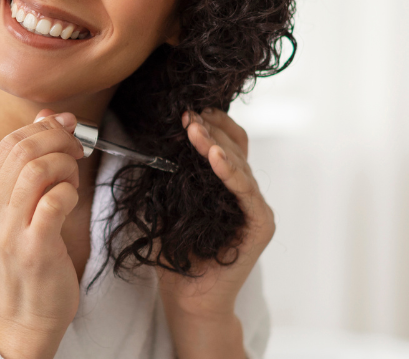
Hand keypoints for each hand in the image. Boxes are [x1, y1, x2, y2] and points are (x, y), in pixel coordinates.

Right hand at [0, 111, 84, 358]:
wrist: (21, 317)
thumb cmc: (22, 261)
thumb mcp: (14, 210)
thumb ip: (26, 166)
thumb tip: (47, 117)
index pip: (8, 143)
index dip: (43, 128)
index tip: (67, 128)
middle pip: (22, 149)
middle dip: (59, 139)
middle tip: (77, 149)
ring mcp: (7, 231)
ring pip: (38, 168)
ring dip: (66, 164)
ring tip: (73, 179)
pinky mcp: (33, 248)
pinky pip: (56, 199)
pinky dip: (70, 191)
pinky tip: (71, 201)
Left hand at [157, 108, 275, 358]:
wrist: (187, 297)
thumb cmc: (175, 253)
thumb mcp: (168, 205)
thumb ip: (170, 176)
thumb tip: (150, 143)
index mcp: (227, 186)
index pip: (227, 144)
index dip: (211, 124)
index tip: (187, 111)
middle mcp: (246, 194)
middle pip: (235, 148)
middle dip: (210, 128)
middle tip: (187, 115)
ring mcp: (255, 209)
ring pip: (240, 164)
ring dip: (215, 144)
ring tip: (194, 130)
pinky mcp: (259, 226)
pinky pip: (246, 193)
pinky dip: (231, 172)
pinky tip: (215, 157)